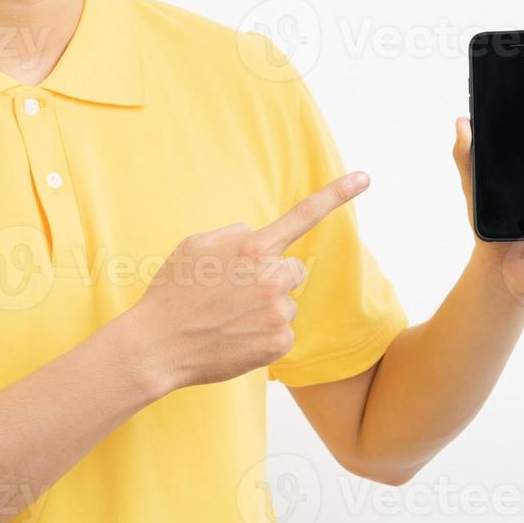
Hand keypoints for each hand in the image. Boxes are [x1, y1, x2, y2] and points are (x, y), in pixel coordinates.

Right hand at [124, 171, 369, 391]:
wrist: (159, 345)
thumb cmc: (173, 293)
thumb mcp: (195, 246)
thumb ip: (234, 236)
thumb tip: (255, 238)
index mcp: (252, 248)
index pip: (303, 215)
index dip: (337, 194)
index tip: (365, 177)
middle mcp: (271, 277)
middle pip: (293, 271)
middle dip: (272, 278)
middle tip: (235, 293)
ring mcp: (278, 313)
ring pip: (287, 303)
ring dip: (266, 308)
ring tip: (229, 318)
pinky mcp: (279, 343)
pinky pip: (282, 332)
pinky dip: (264, 335)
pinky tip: (236, 337)